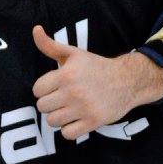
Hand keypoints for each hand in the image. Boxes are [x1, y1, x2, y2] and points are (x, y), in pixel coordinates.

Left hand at [32, 26, 162, 139]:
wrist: (126, 80)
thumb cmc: (96, 67)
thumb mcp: (74, 53)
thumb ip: (50, 45)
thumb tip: (35, 29)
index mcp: (66, 74)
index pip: (37, 90)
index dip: (44, 89)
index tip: (55, 87)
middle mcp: (73, 91)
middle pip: (42, 107)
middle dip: (50, 103)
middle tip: (61, 99)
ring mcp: (83, 108)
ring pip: (52, 121)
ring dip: (58, 117)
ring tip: (68, 110)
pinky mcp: (93, 121)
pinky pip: (68, 134)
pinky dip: (69, 129)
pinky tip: (76, 120)